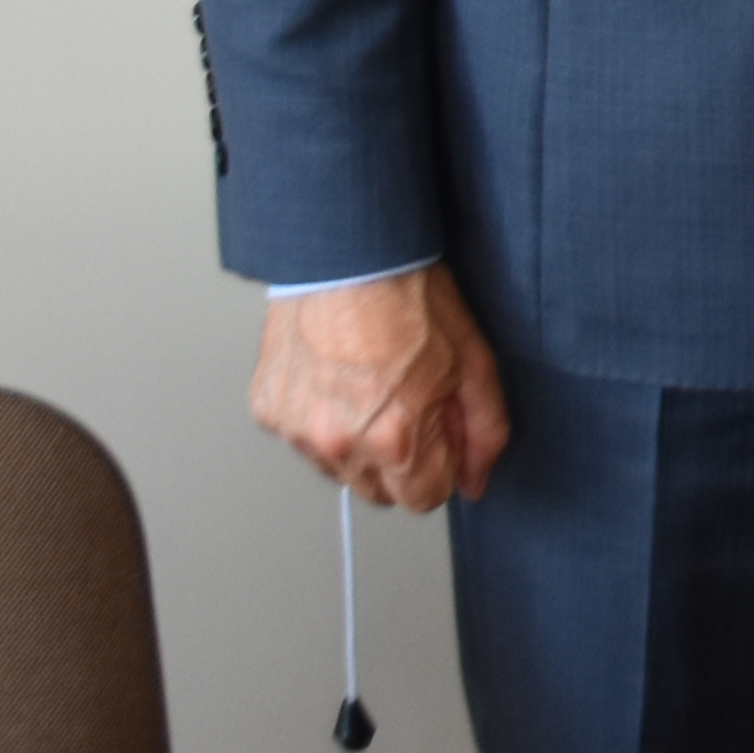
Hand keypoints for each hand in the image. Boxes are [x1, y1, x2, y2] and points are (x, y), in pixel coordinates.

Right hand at [250, 264, 510, 511]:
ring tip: (370, 384)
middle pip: (380, 492)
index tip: (438, 429)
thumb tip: (475, 480)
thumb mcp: (473, 361)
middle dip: (401, 460)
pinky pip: (302, 438)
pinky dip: (319, 418)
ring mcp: (297, 429)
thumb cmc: (408, 296)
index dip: (441, 464)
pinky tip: (336, 376)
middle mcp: (339, 443)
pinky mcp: (269, 410)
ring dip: (357, 443)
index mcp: (394, 440)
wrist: (348, 252)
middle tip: (407, 401)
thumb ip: (483, 432)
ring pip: (339, 470)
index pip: (424, 500)